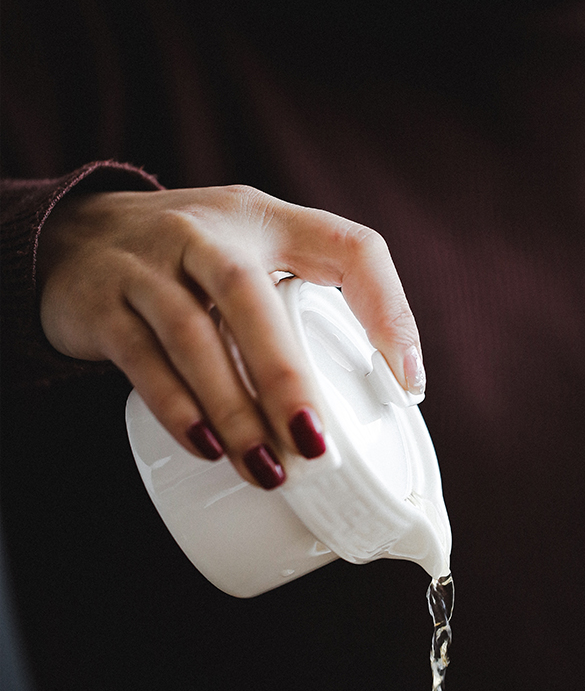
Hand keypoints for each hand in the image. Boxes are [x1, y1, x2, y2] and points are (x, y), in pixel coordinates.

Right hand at [38, 184, 424, 487]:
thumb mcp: (252, 256)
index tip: (406, 384)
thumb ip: (303, 301)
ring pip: (193, 336)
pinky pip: (142, 360)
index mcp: (266, 220)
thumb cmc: (190, 264)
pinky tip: (206, 449)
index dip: (388, 310)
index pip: (348, 246)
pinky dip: (177, 409)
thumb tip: (378, 394)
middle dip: (286, 378)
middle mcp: (206, 233)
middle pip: (251, 297)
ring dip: (234, 410)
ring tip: (268, 470)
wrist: (71, 237)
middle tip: (315, 447)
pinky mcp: (100, 302)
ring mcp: (146, 263)